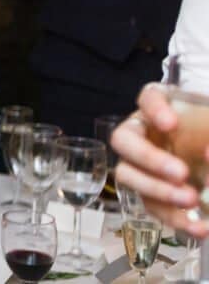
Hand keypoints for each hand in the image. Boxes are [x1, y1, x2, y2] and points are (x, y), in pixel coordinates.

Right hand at [112, 84, 206, 236]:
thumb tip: (207, 154)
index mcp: (163, 109)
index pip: (149, 98)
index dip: (154, 109)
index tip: (171, 124)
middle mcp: (143, 133)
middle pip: (125, 139)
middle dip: (149, 158)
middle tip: (181, 173)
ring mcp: (141, 164)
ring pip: (128, 175)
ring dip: (157, 190)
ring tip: (190, 200)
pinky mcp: (150, 193)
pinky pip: (151, 206)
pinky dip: (174, 219)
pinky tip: (198, 227)